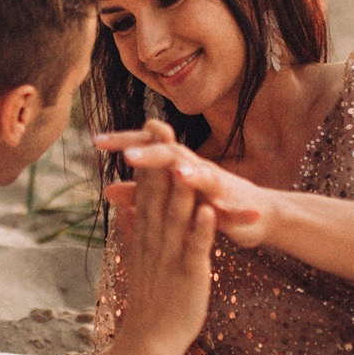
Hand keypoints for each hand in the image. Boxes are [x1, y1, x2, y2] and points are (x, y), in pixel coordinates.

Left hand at [99, 127, 273, 249]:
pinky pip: (223, 198)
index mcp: (175, 168)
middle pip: (168, 152)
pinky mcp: (233, 202)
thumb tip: (108, 190)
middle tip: (125, 152)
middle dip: (148, 150)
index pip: (146, 148)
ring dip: (184, 169)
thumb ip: (141, 195)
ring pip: (197, 171)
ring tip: (172, 170)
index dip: (123, 143)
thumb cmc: (209, 204)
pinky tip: (204, 196)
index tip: (95, 140)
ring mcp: (215, 182)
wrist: (258, 213)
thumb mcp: (171, 202)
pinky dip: (214, 195)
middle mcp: (193, 168)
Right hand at [113, 121, 216, 354]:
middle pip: (156, 194)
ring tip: (184, 158)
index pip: (144, 189)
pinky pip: (196, 248)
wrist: (150, 340)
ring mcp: (170, 256)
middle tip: (159, 126)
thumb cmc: (149, 300)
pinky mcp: (190, 274)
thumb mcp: (136, 258)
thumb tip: (122, 205)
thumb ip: (131, 229)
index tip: (148, 128)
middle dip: (159, 160)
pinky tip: (207, 209)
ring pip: (175, 217)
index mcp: (144, 234)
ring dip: (179, 188)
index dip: (147, 158)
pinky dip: (201, 229)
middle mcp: (154, 240)